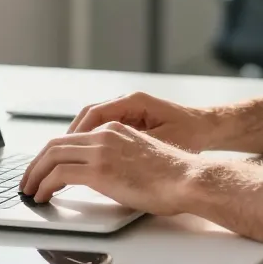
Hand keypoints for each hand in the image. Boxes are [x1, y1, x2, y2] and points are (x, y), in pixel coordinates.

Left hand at [18, 121, 201, 214]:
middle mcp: (104, 133)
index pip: (71, 137)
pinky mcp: (99, 168)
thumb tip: (99, 181)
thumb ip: (116, 162)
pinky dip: (45, 185)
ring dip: (36, 174)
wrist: (186, 178)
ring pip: (52, 155)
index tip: (43, 169)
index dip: (51, 154)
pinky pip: (59, 174)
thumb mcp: (138, 159)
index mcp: (114, 128)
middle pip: (56, 143)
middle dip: (36, 163)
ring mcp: (101, 149)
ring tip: (30, 190)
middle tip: (28, 180)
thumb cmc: (171, 176)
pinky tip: (42, 196)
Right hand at [66, 91, 220, 151]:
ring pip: (93, 120)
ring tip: (63, 159)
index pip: (94, 114)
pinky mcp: (132, 119)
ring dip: (78, 138)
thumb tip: (108, 161)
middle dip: (69, 137)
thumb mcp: (163, 143)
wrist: (209, 127)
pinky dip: (91, 140)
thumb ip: (135, 148)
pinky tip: (84, 158)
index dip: (76, 134)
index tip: (63, 152)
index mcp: (134, 102)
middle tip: (53, 158)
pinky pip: (103, 126)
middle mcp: (128, 102)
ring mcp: (129, 109)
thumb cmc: (191, 135)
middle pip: (88, 115)